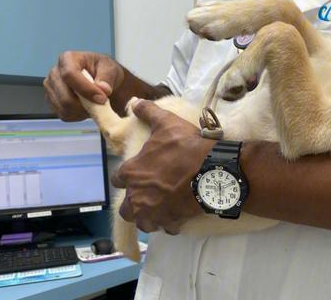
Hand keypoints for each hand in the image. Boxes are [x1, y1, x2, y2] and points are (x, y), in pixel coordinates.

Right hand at [43, 51, 124, 120]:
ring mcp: (51, 88)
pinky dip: (78, 116)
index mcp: (68, 58)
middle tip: (101, 104)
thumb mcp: (111, 69)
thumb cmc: (105, 71)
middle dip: (85, 104)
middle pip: (64, 96)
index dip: (85, 89)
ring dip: (82, 111)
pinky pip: (64, 115)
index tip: (102, 98)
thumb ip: (107, 77)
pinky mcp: (53, 102)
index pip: (69, 75)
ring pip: (64, 108)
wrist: (103, 82)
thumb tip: (103, 89)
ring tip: (95, 104)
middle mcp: (55, 73)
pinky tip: (86, 108)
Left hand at [111, 100, 215, 234]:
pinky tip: (177, 216)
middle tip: (147, 195)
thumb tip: (135, 102)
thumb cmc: (186, 147)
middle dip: (133, 203)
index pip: (118, 179)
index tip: (137, 173)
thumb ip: (148, 113)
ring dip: (148, 216)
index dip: (127, 176)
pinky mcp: (170, 222)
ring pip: (142, 222)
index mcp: (132, 173)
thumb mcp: (167, 123)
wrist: (212, 171)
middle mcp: (137, 196)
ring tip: (160, 209)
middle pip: (125, 208)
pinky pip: (165, 228)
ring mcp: (153, 212)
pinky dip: (169, 223)